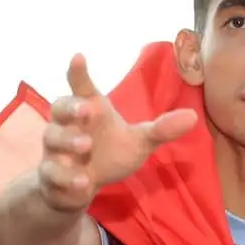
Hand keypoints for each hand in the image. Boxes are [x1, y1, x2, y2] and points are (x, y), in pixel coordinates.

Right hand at [37, 54, 197, 212]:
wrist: (78, 188)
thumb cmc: (107, 154)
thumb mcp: (138, 142)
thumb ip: (160, 130)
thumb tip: (193, 116)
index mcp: (89, 110)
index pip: (81, 86)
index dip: (78, 72)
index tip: (78, 56)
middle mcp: (67, 125)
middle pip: (59, 107)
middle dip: (71, 107)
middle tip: (88, 109)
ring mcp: (56, 150)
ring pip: (52, 139)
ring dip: (68, 141)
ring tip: (85, 145)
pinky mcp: (51, 175)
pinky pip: (52, 173)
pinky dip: (66, 177)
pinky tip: (82, 181)